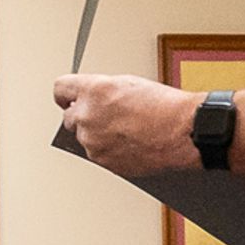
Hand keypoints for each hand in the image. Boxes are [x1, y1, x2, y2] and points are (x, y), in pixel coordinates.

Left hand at [53, 74, 196, 175]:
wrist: (184, 132)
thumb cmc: (165, 106)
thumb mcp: (129, 84)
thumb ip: (101, 91)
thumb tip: (91, 98)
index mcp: (94, 91)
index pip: (61, 89)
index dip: (66, 94)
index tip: (68, 98)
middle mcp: (87, 116)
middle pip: (70, 117)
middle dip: (84, 116)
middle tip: (106, 116)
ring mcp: (93, 142)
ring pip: (85, 138)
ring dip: (98, 135)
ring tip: (126, 130)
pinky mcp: (102, 161)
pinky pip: (98, 154)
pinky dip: (109, 150)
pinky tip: (129, 143)